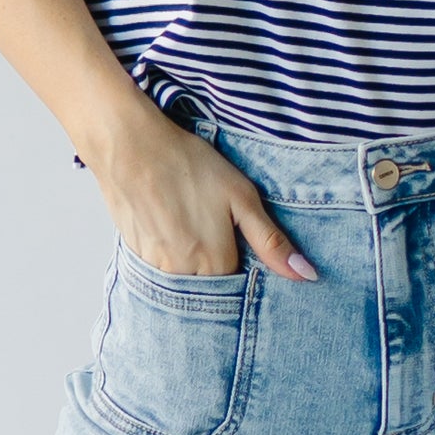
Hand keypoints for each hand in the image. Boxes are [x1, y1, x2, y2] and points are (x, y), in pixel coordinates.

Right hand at [94, 103, 317, 280]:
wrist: (128, 146)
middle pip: (212, 288)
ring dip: (194, 264)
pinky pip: (162, 270)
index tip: (241, 240)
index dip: (246, 265)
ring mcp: (155, 269)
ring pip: (186, 281)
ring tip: (191, 222)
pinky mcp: (135, 257)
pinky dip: (171, 256)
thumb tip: (306, 275)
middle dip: (219, 268)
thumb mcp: (240, 197)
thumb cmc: (187, 165)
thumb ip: (271, 241)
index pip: (241, 287)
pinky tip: (170, 223)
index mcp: (215, 264)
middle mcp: (183, 276)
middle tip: (214, 227)